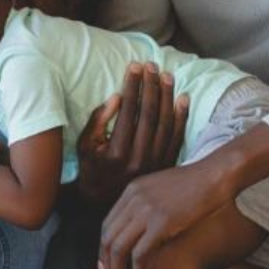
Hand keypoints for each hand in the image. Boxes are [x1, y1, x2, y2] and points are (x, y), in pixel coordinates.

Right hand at [75, 63, 188, 209]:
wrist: (103, 203)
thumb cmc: (91, 169)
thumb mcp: (85, 146)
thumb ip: (98, 121)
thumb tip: (118, 97)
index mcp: (117, 152)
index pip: (128, 110)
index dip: (132, 86)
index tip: (134, 66)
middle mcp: (139, 158)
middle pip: (149, 114)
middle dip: (151, 86)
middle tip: (152, 65)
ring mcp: (156, 164)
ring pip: (166, 124)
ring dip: (168, 97)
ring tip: (167, 75)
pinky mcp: (166, 166)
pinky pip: (177, 138)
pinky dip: (182, 117)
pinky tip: (183, 98)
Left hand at [98, 161, 230, 268]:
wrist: (217, 173)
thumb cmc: (199, 183)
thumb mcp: (165, 187)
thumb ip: (150, 201)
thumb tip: (146, 220)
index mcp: (132, 190)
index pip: (107, 225)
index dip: (104, 250)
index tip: (106, 268)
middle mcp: (134, 199)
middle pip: (108, 239)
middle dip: (107, 267)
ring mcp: (146, 210)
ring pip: (120, 250)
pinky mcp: (162, 222)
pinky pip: (141, 255)